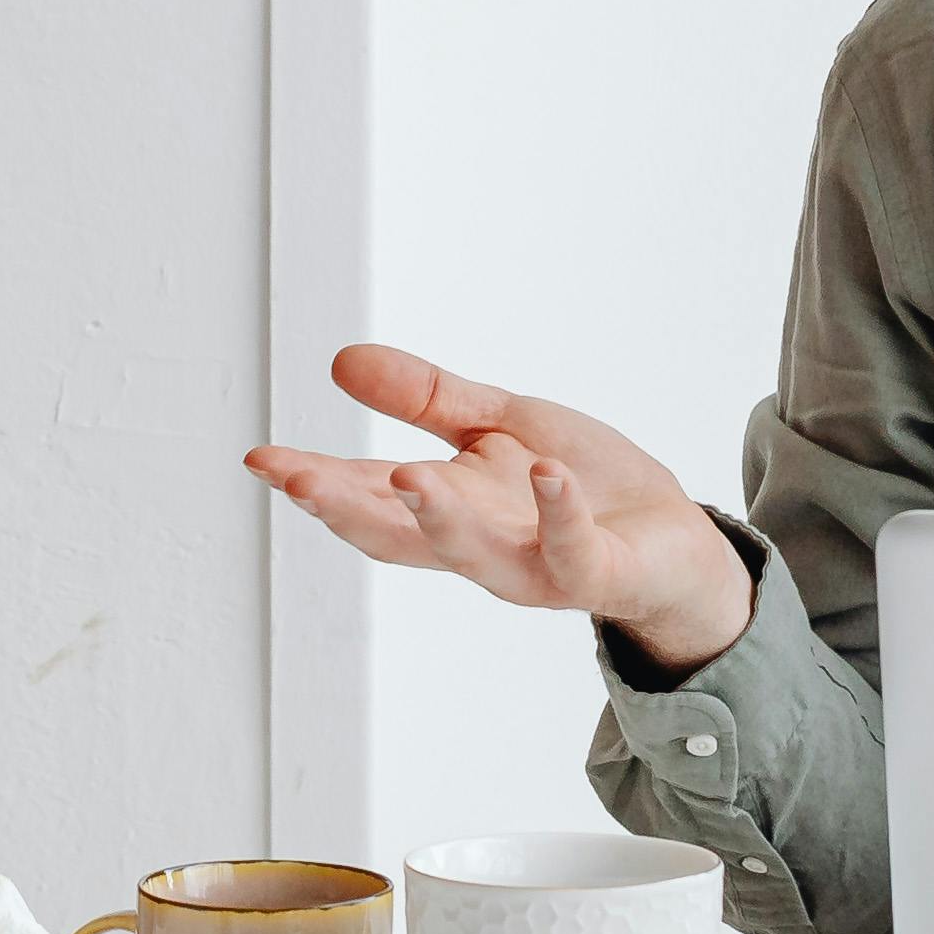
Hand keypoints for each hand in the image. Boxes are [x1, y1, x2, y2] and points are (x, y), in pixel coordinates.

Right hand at [243, 342, 751, 666]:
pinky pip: (573, 547)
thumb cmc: (579, 485)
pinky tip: (545, 470)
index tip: (261, 458)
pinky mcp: (596, 573)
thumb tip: (342, 360)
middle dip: (345, 508)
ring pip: (475, 555)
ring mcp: (534, 566)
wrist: (672, 543)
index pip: (367, 497)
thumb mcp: (497, 425)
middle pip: (399, 535)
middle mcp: (478, 545)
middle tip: (294, 478)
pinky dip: (558, 512)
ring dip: (440, 518)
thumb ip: (427, 398)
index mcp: (447, 507)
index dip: (313, 481)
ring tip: (408, 476)